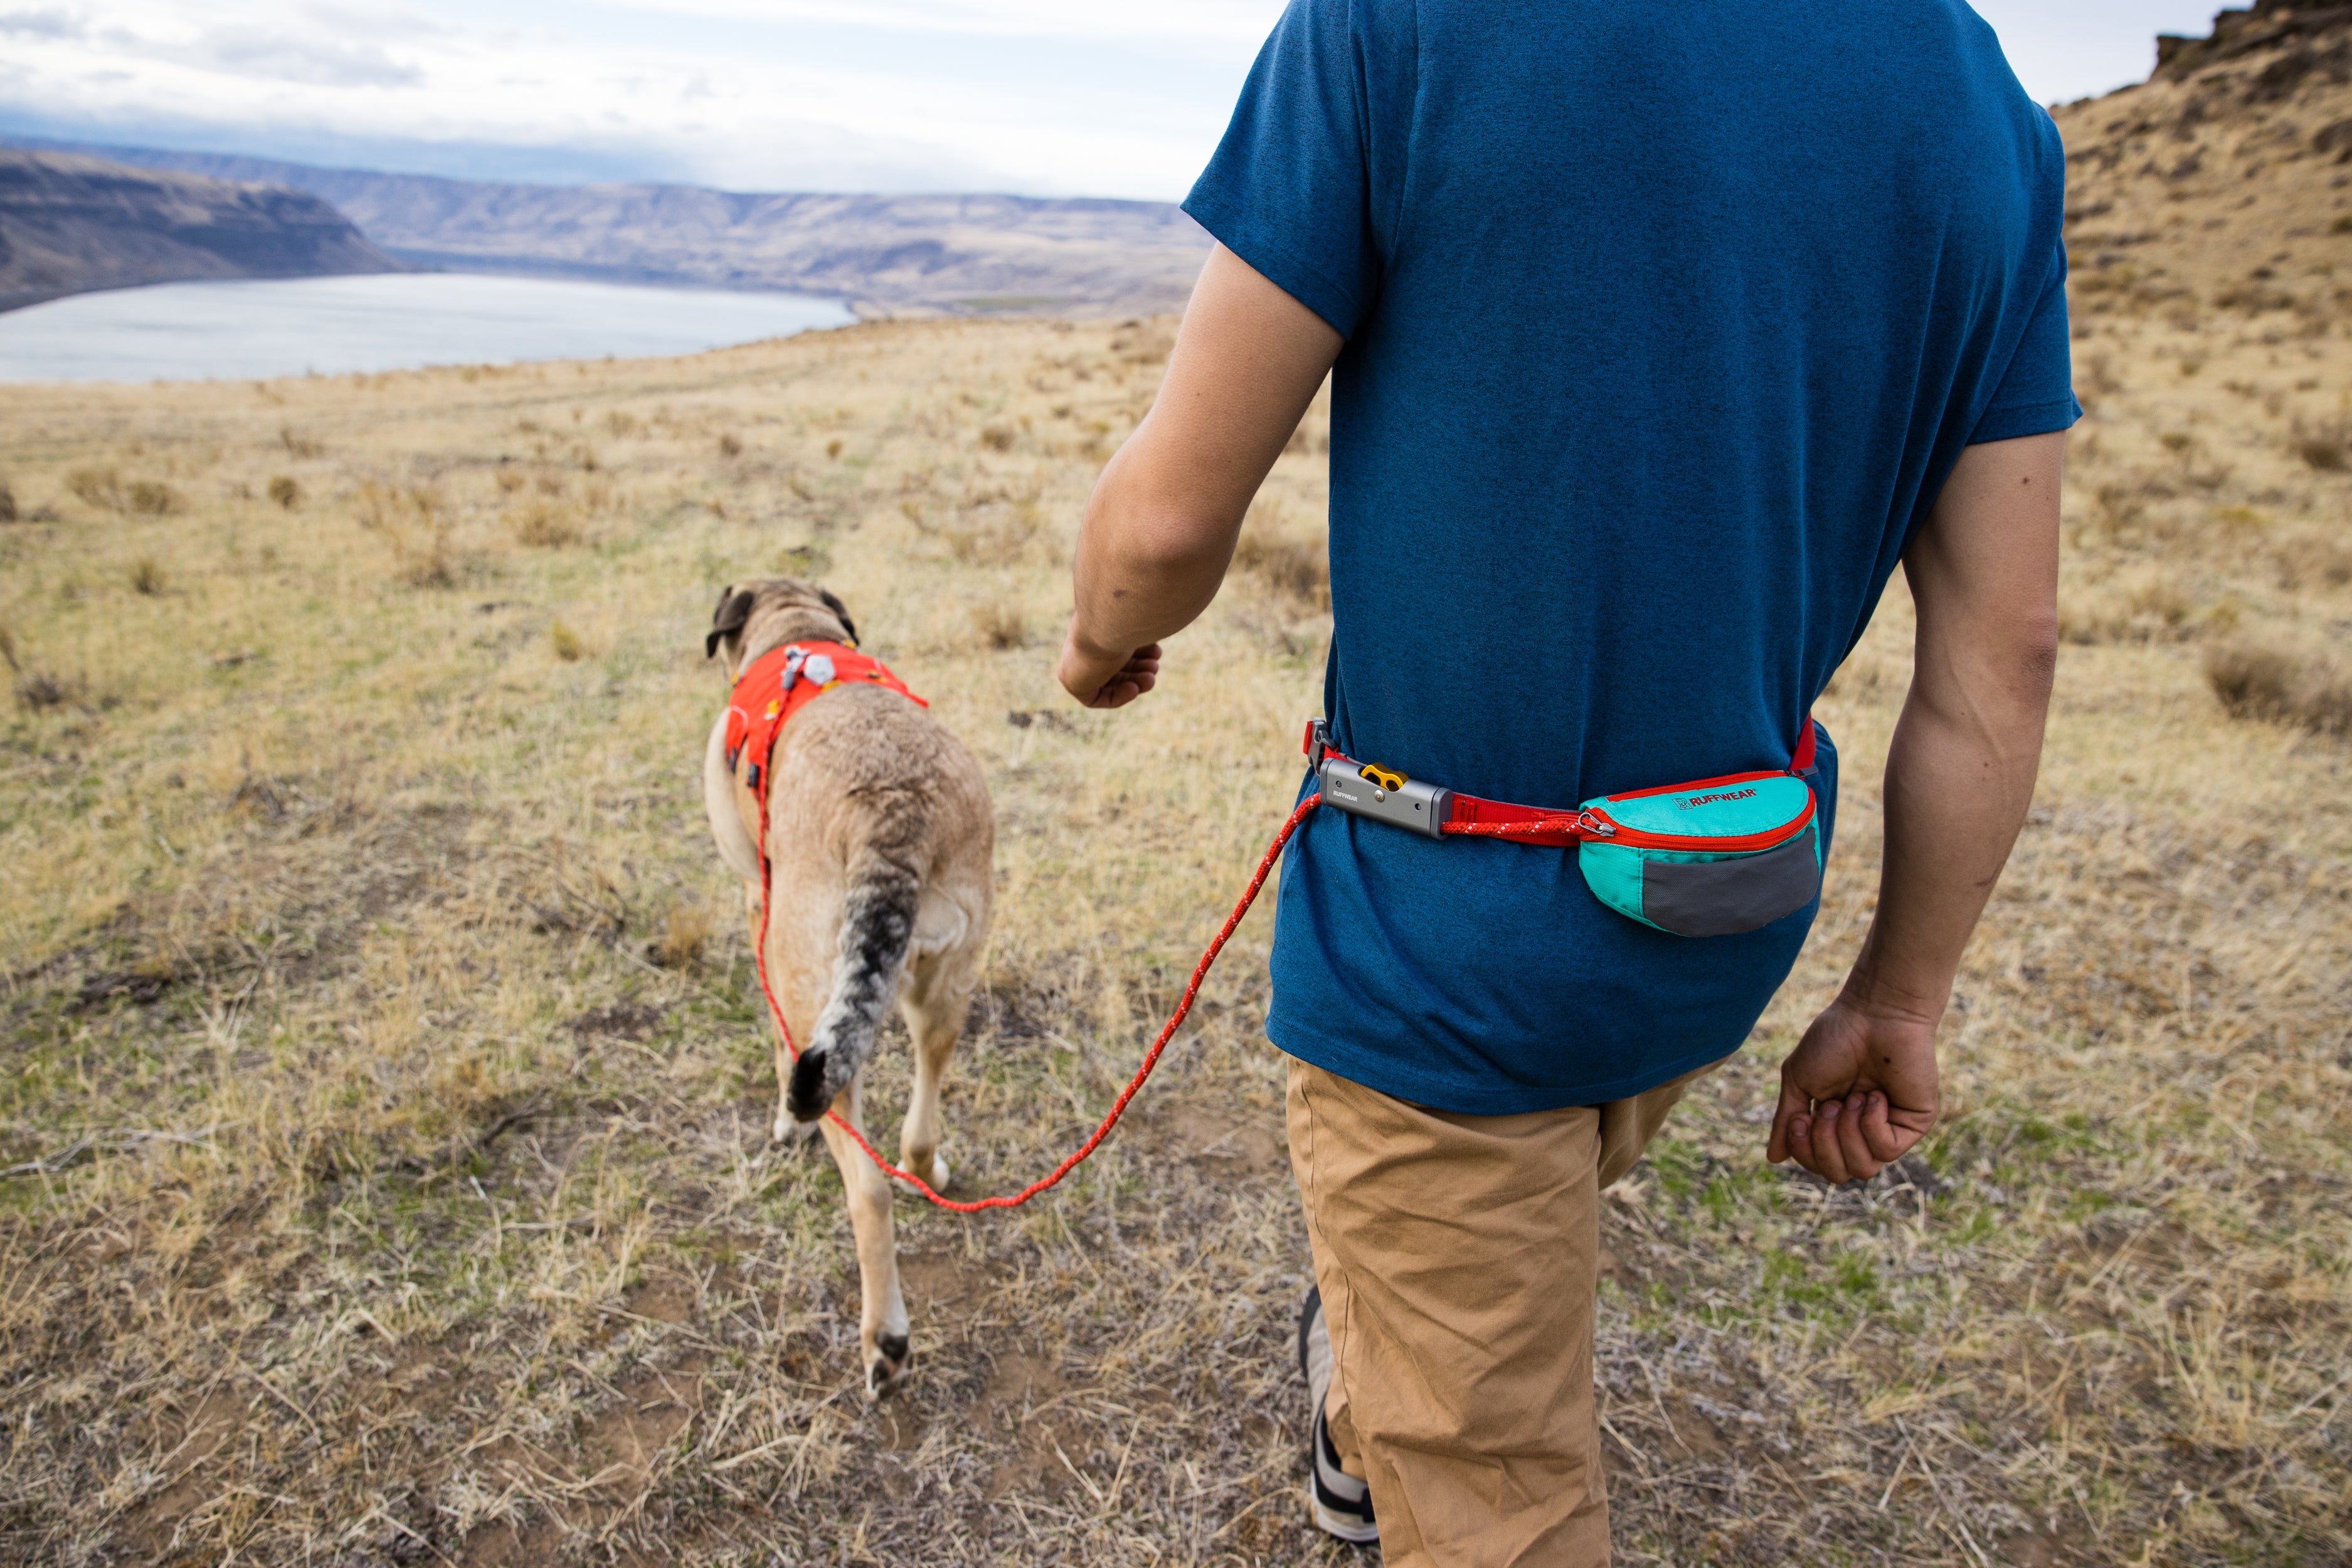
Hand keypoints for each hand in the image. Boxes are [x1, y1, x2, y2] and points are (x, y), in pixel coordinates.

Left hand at [1056, 628, 1160, 708]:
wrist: (1110, 618)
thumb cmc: (1130, 616)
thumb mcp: (1142, 621)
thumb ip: (1146, 629)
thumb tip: (1155, 636)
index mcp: (1099, 623)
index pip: (1117, 644)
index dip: (1139, 652)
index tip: (1156, 650)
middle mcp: (1085, 640)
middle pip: (1113, 663)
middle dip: (1139, 668)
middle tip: (1155, 666)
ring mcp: (1075, 659)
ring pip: (1106, 680)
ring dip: (1133, 682)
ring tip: (1151, 677)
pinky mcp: (1071, 680)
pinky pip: (1093, 697)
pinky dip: (1116, 697)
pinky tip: (1133, 689)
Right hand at [1766, 994, 1940, 1182]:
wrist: (1874, 1014)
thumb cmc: (1835, 1039)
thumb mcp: (1798, 1080)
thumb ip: (1786, 1120)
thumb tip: (1773, 1158)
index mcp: (1834, 1122)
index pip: (1817, 1163)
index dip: (1804, 1150)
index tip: (1800, 1118)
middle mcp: (1862, 1131)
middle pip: (1838, 1173)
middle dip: (1824, 1144)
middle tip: (1829, 1105)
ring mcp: (1889, 1129)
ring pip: (1863, 1169)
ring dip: (1847, 1133)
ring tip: (1853, 1098)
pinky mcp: (1914, 1125)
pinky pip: (1886, 1150)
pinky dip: (1872, 1124)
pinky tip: (1875, 1096)